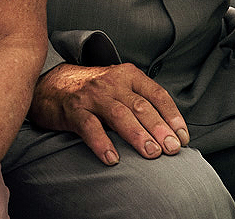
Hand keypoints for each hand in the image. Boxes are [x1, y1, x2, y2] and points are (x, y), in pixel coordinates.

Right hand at [27, 63, 187, 164]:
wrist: (52, 86)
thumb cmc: (94, 92)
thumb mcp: (120, 88)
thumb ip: (141, 103)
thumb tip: (170, 134)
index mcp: (128, 76)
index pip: (157, 94)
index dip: (172, 116)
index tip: (182, 137)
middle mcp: (112, 83)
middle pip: (140, 106)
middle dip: (159, 129)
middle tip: (171, 149)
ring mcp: (92, 96)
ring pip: (119, 115)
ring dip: (137, 135)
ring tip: (151, 153)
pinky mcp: (74, 110)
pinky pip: (90, 127)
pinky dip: (102, 143)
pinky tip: (113, 158)